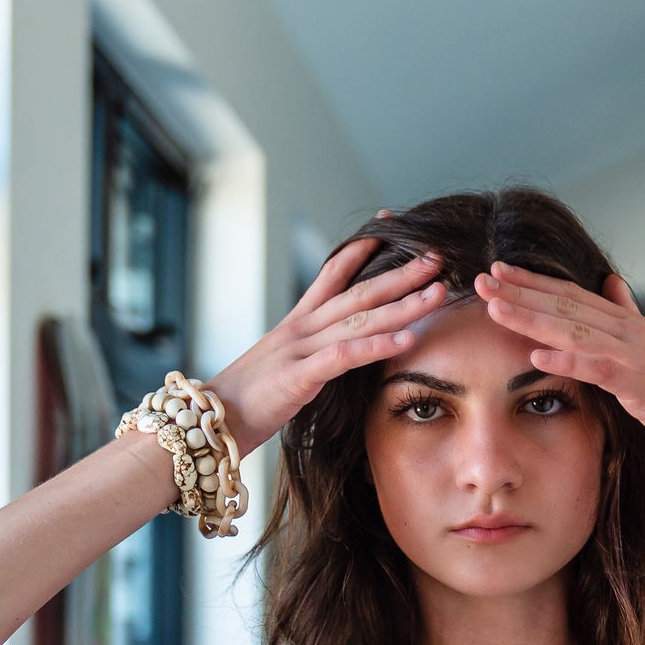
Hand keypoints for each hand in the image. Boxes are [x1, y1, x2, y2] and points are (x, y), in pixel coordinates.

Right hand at [204, 216, 443, 453]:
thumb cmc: (246, 400)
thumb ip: (308, 349)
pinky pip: (344, 357)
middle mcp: (301, 328)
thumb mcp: (282, 364)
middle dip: (400, 273)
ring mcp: (299, 350)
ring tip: (436, 293)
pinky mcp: (298, 378)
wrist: (208, 420)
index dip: (362, 248)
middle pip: (358, 292)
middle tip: (437, 256)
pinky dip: (376, 346)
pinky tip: (406, 340)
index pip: (333, 273)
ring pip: (359, 319)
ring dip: (402, 305)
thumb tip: (336, 346)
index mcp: (297, 323)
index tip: (390, 224)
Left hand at [473, 262, 644, 475]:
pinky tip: (535, 355)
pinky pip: (596, 368)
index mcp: (626, 324)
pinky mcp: (639, 383)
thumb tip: (611, 282)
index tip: (497, 272)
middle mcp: (627, 331)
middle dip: (519, 292)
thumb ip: (629, 314)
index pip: (570, 296)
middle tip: (480, 279)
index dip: (532, 282)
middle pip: (564, 305)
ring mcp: (633, 355)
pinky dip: (566, 360)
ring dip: (531, 317)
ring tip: (494, 308)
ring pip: (573, 330)